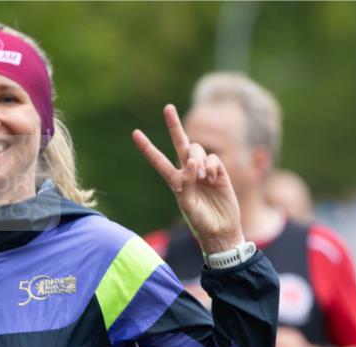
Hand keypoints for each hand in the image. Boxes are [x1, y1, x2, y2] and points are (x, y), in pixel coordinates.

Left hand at [133, 105, 243, 253]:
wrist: (221, 230)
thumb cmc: (201, 222)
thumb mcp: (188, 205)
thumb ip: (187, 183)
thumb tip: (191, 161)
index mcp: (175, 181)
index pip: (158, 161)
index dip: (148, 148)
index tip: (135, 133)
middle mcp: (188, 172)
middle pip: (180, 143)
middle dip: (174, 125)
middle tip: (167, 107)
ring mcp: (204, 170)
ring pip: (197, 150)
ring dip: (197, 160)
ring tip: (202, 177)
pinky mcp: (219, 172)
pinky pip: (212, 158)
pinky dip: (210, 166)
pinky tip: (212, 178)